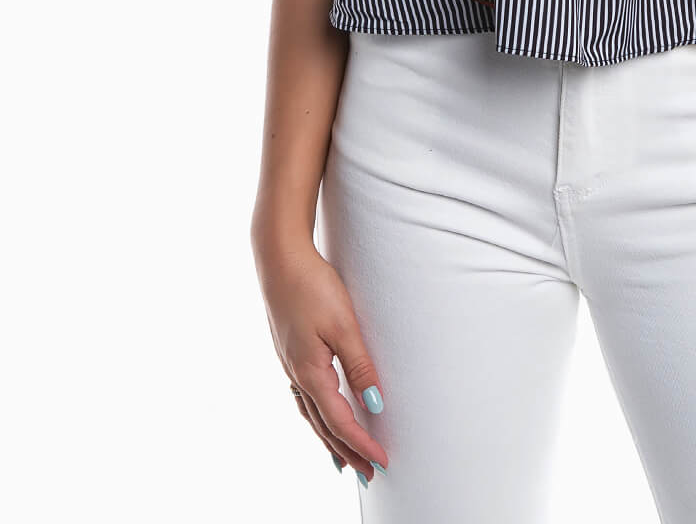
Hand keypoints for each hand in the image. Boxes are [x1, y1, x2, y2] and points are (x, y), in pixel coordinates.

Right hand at [253, 238, 388, 484]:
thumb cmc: (312, 285)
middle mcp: (296, 374)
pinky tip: (320, 410)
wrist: (279, 257)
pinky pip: (304, 394)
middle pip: (323, 425)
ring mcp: (289, 362)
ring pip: (311, 412)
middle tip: (367, 475)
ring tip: (342, 456)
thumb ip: (359, 366)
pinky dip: (316, 413)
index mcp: (310, 373)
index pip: (340, 421)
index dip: (361, 444)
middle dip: (345, 451)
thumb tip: (374, 404)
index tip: (381, 463)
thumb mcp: (343, 325)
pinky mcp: (289, 349)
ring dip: (329, 436)